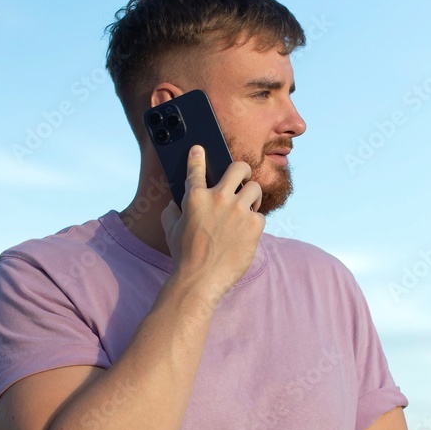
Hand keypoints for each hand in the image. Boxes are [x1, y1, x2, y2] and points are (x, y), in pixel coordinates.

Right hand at [160, 145, 264, 296]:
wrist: (200, 280)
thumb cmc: (184, 257)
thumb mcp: (171, 231)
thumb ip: (171, 213)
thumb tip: (173, 204)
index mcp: (194, 197)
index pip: (196, 169)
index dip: (198, 156)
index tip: (200, 149)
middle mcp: (217, 198)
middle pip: (239, 168)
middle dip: (243, 171)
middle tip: (243, 179)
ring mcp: (237, 210)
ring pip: (255, 188)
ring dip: (253, 197)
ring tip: (249, 207)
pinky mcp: (253, 224)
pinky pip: (260, 215)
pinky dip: (255, 223)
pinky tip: (247, 233)